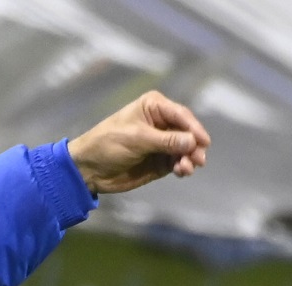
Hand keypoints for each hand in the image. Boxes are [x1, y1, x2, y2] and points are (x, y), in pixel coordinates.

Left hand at [68, 91, 209, 194]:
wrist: (88, 169)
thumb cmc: (107, 144)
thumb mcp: (137, 139)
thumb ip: (166, 141)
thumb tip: (192, 141)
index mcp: (154, 107)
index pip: (181, 115)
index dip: (194, 128)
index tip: (203, 141)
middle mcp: (162, 122)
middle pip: (187, 132)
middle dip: (194, 145)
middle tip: (198, 159)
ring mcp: (162, 143)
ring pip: (185, 149)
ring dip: (190, 158)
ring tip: (187, 168)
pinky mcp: (160, 161)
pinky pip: (177, 162)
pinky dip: (182, 167)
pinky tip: (182, 171)